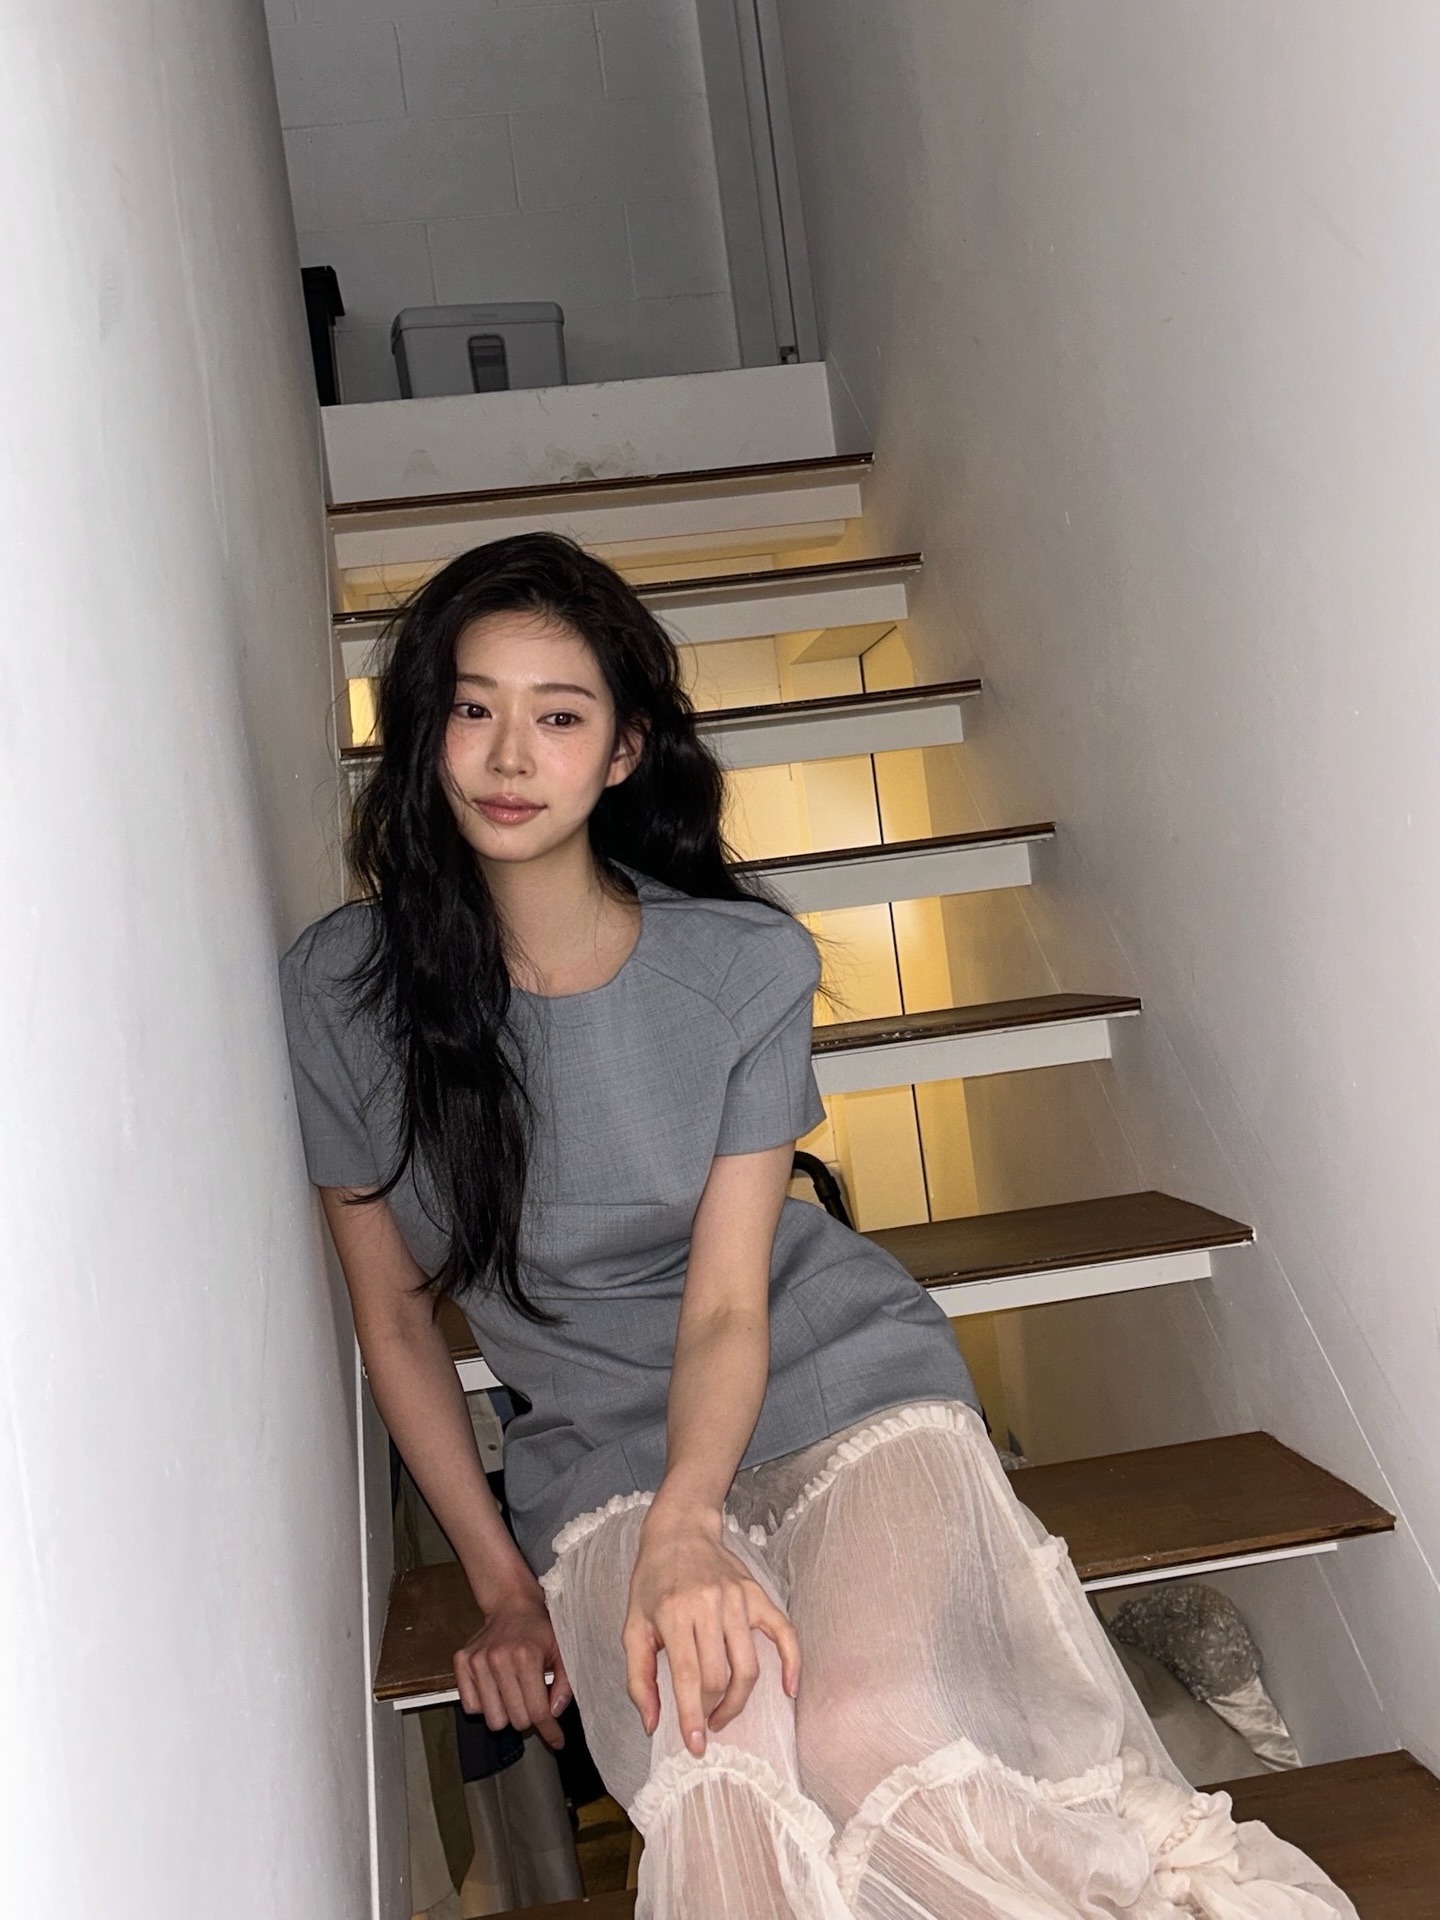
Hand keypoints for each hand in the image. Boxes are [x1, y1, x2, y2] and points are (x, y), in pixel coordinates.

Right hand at [453, 1580, 571, 1750]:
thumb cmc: (539, 1630)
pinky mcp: (461, 1663)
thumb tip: (553, 1713)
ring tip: (513, 1694)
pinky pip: (470, 1707)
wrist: (512, 1605)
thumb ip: (565, 1684)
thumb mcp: (562, 1652)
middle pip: (516, 1721)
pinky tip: (495, 1689)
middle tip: (532, 1700)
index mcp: (526, 1656)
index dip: (549, 1731)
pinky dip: (484, 1706)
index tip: (556, 1740)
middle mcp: (498, 1659)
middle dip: (529, 1717)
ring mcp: (477, 1661)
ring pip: (493, 1719)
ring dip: (506, 1714)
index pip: (538, 1712)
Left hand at [622, 1510, 799, 1756]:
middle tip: (702, 1720)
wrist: (679, 1532)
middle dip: (711, 1709)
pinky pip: (783, 1633)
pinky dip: (791, 1663)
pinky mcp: (757, 1594)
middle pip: (719, 1676)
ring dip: (738, 1699)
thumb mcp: (632, 1626)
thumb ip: (638, 1678)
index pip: (689, 1676)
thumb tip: (651, 1724)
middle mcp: (709, 1604)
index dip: (692, 1716)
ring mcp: (738, 1598)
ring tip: (723, 1712)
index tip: (696, 1745)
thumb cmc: (651, 1582)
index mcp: (674, 1613)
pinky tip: (789, 1690)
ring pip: (748, 1665)